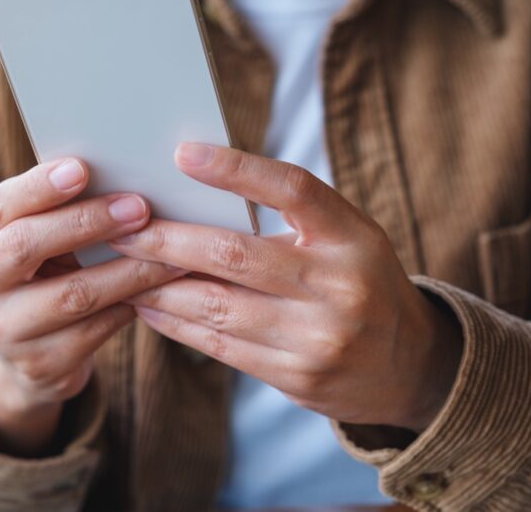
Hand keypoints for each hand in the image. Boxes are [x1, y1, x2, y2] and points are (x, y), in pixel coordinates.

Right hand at [0, 158, 182, 454]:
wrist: (29, 357)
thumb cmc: (45, 274)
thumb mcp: (38, 241)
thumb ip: (60, 209)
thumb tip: (121, 172)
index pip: (0, 206)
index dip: (39, 187)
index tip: (82, 169)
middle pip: (25, 246)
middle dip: (87, 222)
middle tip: (139, 207)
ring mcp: (3, 330)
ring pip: (72, 295)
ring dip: (128, 270)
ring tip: (171, 253)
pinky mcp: (38, 366)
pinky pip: (94, 332)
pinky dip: (131, 306)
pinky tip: (161, 290)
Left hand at [112, 143, 462, 430]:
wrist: (410, 367)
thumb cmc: (361, 282)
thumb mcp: (347, 237)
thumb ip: (290, 217)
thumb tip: (196, 194)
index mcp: (352, 236)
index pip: (292, 189)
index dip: (236, 169)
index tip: (182, 154)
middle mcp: (338, 286)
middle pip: (234, 254)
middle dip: (165, 240)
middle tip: (120, 226)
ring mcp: (318, 337)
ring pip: (215, 306)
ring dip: (158, 285)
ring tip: (120, 266)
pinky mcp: (296, 377)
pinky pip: (220, 346)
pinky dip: (176, 324)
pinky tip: (147, 307)